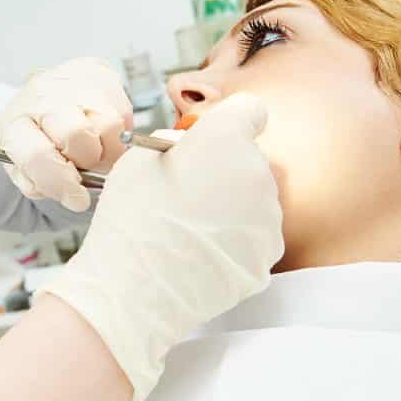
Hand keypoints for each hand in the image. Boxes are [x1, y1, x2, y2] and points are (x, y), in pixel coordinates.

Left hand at [0, 58, 133, 212]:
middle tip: (84, 164)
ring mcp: (73, 86)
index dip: (61, 183)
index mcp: (15, 124)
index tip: (77, 199)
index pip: (38, 155)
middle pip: (76, 134)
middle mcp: (42, 99)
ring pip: (106, 125)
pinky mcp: (102, 79)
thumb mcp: (25, 163)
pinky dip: (118, 136)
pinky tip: (102, 135)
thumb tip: (72, 195)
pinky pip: (122, 116)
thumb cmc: (37, 135)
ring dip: (106, 149)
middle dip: (87, 160)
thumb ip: (40, 183)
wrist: (49, 93)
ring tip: (94, 149)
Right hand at [40, 92, 283, 400]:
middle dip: (226, 170)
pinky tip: (201, 255)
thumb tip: (186, 147)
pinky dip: (236, 243)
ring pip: (256, 201)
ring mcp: (268, 219)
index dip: (229, 123)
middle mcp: (258, 174)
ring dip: (233, 208)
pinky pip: (256, 238)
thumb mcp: (138, 160)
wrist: (136, 290)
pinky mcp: (267, 258)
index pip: (250, 110)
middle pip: (251, 160)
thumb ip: (173, 142)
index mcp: (227, 139)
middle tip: (188, 194)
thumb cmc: (131, 219)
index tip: (211, 142)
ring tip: (192, 231)